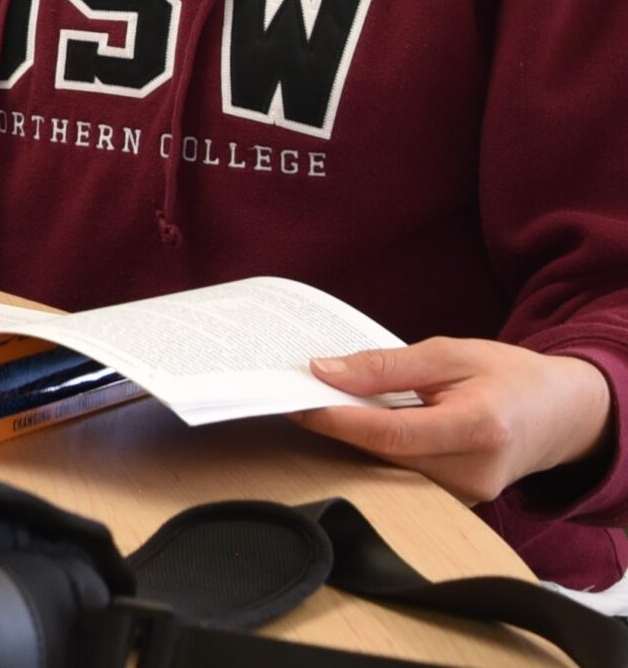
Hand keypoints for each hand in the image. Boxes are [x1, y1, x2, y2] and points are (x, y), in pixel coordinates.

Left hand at [293, 339, 615, 504]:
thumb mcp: (451, 353)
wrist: (562, 416)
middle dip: (336, 426)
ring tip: (322, 405)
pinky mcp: (460, 503)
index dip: (337, 420)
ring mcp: (469, 496)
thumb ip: (388, 365)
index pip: (390, 433)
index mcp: (478, 428)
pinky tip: (360, 426)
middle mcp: (474, 473)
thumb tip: (324, 371)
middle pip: (383, 456)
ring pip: (387, 470)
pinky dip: (377, 452)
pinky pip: (403, 477)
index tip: (294, 402)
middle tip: (293, 395)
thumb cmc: (510, 377)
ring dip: (353, 440)